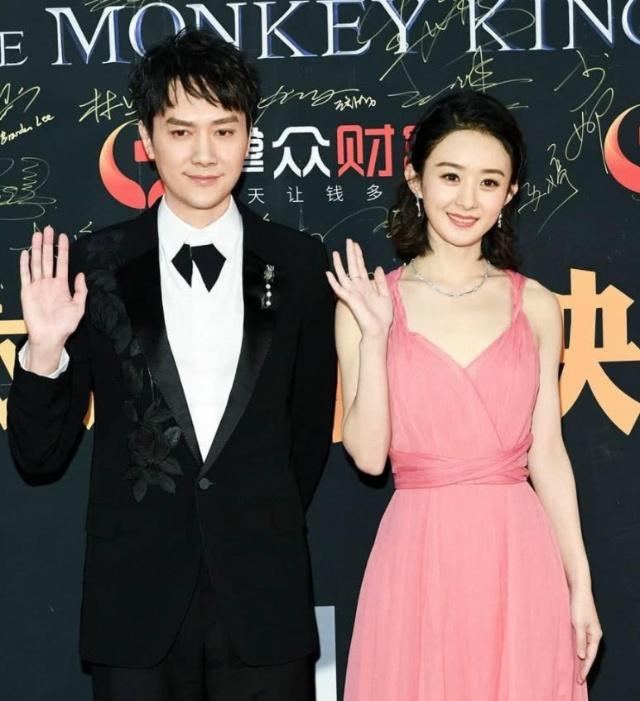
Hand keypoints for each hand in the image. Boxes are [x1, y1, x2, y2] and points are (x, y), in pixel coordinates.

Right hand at [20, 226, 86, 371]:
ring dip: (37, 249)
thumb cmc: (65, 324)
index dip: (63, 249)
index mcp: (61, 285)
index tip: (64, 236)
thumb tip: (81, 274)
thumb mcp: (79, 307)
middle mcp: (49, 282)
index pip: (63, 263)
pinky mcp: (27, 291)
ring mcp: (37, 286)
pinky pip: (25, 275)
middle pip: (48, 259)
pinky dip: (25, 264)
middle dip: (49, 244)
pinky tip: (26, 253)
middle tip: (49, 229)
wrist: (50, 336)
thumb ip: (81, 290)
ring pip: (37, 263)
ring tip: (37, 235)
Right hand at [326, 239, 392, 339]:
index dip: (358, 255)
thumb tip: (377, 267)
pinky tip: (328, 273)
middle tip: (348, 240)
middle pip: (352, 267)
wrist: (378, 329)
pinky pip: (339, 289)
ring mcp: (352, 293)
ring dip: (339, 264)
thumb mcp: (385, 295)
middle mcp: (358, 287)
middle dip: (350, 254)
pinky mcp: (349, 299)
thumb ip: (380, 281)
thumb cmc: (382, 315)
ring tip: (335, 252)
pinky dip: (333, 282)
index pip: (361, 267)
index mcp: (366, 285)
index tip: (356, 244)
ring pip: (343, 275)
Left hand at [571, 587, 601, 683]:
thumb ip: (580, 640)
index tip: (581, 679)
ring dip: (580, 658)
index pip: (590, 656)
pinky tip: (572, 652)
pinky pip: (580, 640)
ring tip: (575, 670)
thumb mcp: (578, 624)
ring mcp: (588, 629)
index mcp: (595, 635)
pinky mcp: (581, 624)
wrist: (578, 589)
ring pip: (584, 648)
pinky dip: (577, 648)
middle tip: (578, 679)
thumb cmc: (578, 605)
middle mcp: (593, 633)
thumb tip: (581, 657)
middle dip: (584, 666)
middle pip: (589, 654)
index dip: (585, 668)